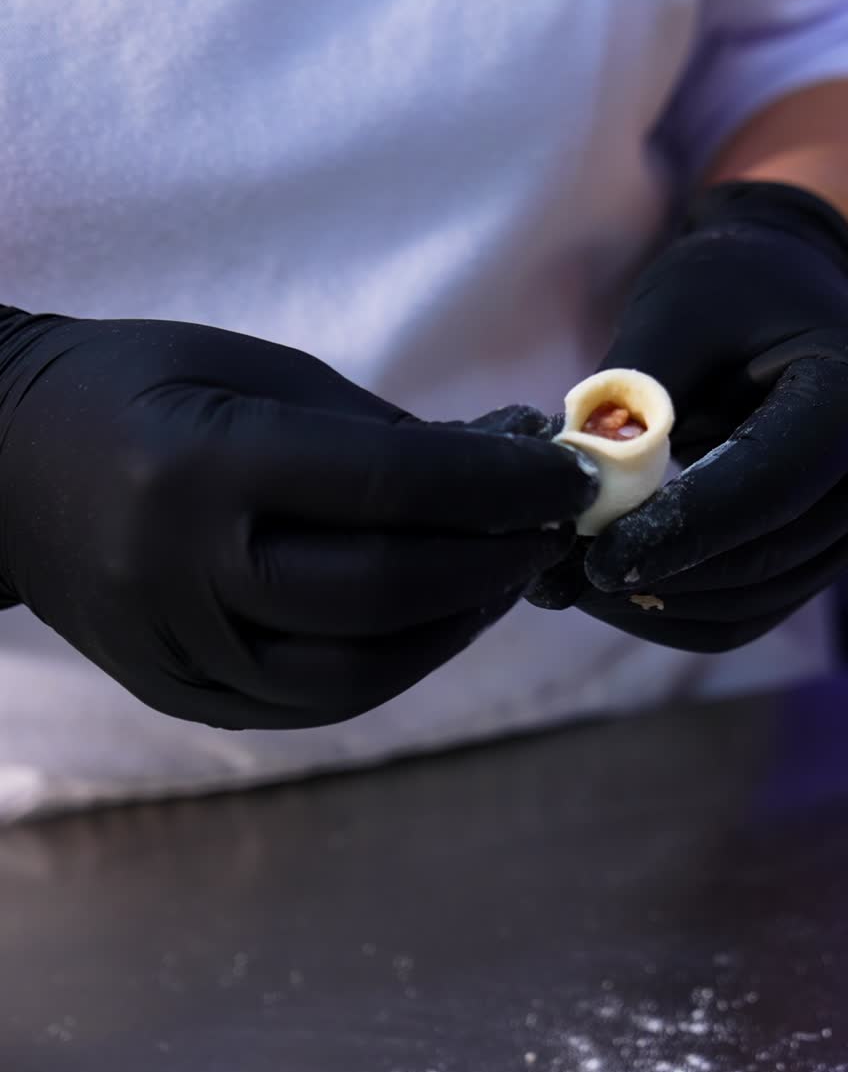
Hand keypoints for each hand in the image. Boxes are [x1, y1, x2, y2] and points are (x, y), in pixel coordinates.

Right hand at [0, 310, 594, 727]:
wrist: (0, 464)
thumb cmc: (140, 387)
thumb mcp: (256, 370)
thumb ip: (375, 429)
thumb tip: (496, 466)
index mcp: (204, 460)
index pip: (392, 484)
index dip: (502, 482)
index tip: (568, 474)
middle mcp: (184, 567)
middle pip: (385, 587)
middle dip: (495, 557)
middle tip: (552, 528)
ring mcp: (176, 646)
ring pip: (357, 669)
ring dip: (459, 623)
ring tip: (509, 575)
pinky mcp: (179, 689)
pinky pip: (313, 701)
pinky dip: (399, 664)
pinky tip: (444, 620)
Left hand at [527, 181, 847, 649]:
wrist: (790, 294)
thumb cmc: (729, 290)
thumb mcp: (676, 312)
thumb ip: (631, 395)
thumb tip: (568, 483)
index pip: (769, 484)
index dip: (681, 529)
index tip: (596, 558)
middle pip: (765, 557)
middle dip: (659, 575)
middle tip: (562, 577)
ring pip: (756, 602)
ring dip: (660, 605)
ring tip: (575, 584)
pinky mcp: (833, 555)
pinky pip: (754, 611)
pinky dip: (680, 613)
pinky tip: (618, 590)